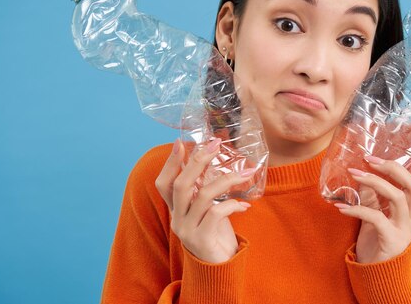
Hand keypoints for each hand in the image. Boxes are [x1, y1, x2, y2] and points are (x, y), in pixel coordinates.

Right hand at [155, 138, 254, 262]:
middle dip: (198, 161)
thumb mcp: (207, 208)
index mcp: (176, 209)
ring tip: (245, 174)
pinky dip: (232, 205)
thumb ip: (204, 190)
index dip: (171, 163)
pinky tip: (244, 206)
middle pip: (181, 185)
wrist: (219, 268)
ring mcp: (187, 230)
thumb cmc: (215, 233)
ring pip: (203, 196)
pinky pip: (216, 214)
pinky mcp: (202, 239)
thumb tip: (212, 161)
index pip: (164, 183)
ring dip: (226, 180)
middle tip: (215, 144)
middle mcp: (177, 219)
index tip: (181, 142)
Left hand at [334, 143, 410, 262]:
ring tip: (355, 173)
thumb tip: (363, 174)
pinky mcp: (390, 241)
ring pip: (397, 198)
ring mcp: (403, 231)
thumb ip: (373, 197)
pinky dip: (358, 209)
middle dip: (395, 168)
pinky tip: (342, 207)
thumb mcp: (375, 216)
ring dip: (375, 181)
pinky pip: (376, 218)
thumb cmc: (375, 244)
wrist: (375, 278)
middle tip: (372, 158)